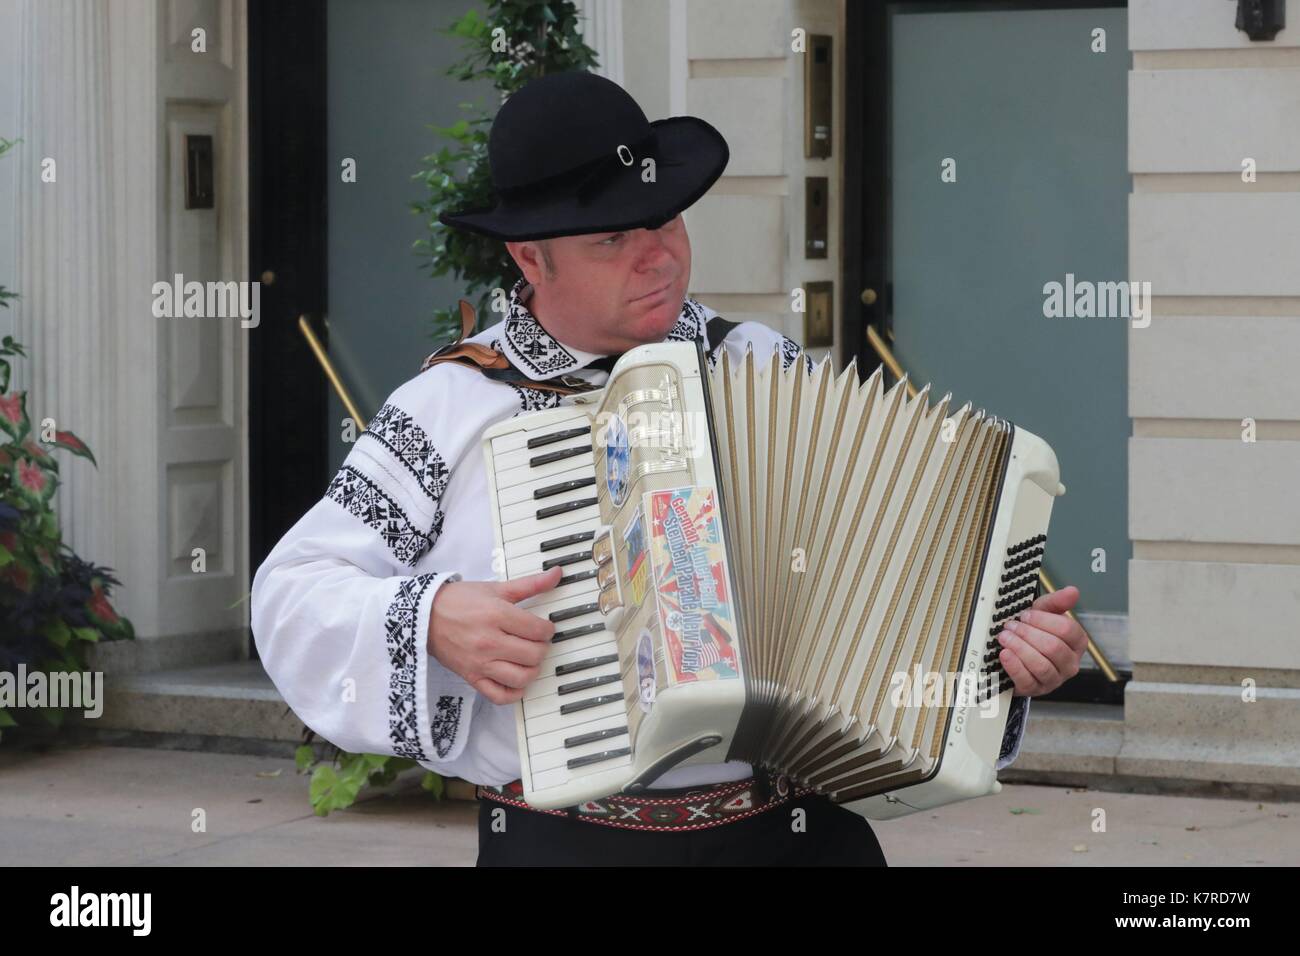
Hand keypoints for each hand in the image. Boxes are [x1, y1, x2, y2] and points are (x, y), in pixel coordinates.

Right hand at [428, 566, 562, 704]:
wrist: (424, 616)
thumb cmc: (459, 601)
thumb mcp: (496, 588)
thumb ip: (530, 584)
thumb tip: (557, 574)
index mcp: (497, 615)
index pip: (538, 630)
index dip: (548, 629)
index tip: (544, 628)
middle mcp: (489, 641)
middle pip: (534, 655)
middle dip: (542, 648)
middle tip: (536, 642)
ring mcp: (480, 662)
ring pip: (521, 677)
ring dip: (532, 669)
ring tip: (528, 659)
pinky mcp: (472, 677)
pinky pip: (500, 696)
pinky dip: (514, 692)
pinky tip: (516, 679)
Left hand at [996, 584, 1087, 696]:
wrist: (1018, 655)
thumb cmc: (1034, 633)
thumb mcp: (1043, 614)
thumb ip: (1056, 602)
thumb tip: (1073, 591)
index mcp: (1077, 643)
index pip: (1068, 630)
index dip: (1044, 620)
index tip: (1026, 615)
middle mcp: (1070, 664)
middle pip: (1053, 647)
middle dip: (1028, 634)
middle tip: (1011, 626)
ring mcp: (1054, 679)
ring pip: (1041, 665)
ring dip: (1020, 648)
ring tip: (1005, 637)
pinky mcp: (1035, 690)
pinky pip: (1027, 680)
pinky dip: (1014, 665)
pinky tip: (1005, 654)